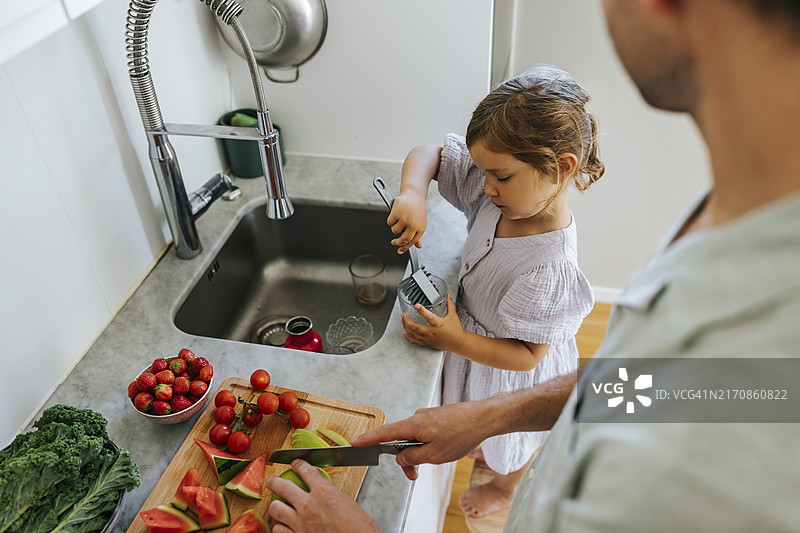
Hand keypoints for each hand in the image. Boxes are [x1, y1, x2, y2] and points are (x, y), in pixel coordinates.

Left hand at [266, 460, 379, 532]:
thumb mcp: (346, 501)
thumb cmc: (357, 527)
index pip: (304, 469)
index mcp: (323, 491)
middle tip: (272, 480)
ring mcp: (300, 522)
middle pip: (282, 486)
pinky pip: (279, 529)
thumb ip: (329, 493)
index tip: (295, 464)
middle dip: (274, 481)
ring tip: (276, 505)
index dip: (297, 464)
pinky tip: (283, 525)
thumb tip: (321, 491)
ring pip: (275, 509)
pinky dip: (280, 526)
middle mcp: (308, 505)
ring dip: (276, 506)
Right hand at [351, 402, 491, 480]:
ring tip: (435, 460)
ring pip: (414, 438)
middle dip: (405, 459)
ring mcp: (427, 416)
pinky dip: (426, 444)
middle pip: (400, 440)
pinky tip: (441, 449)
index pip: (384, 433)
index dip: (368, 439)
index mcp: (413, 425)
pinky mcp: (437, 418)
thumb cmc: (462, 433)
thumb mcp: (434, 455)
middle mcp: (417, 418)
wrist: (483, 418)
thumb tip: (401, 458)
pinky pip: (424, 433)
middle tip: (414, 475)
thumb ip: (413, 458)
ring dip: (419, 453)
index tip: (354, 442)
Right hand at [386, 193, 426, 253]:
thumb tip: (418, 246)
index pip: (412, 242)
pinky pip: (389, 222)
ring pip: (394, 230)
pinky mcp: (397, 213)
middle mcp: (413, 224)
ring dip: (395, 226)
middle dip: (397, 243)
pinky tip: (396, 213)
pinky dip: (391, 219)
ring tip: (399, 218)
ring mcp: (405, 219)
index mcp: (421, 227)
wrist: (414, 194)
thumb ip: (418, 236)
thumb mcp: (420, 223)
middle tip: (394, 242)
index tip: (400, 250)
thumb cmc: (417, 209)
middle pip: (403, 240)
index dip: (405, 248)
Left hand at [401, 296, 461, 350]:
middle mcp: (432, 331)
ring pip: (414, 334)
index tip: (416, 305)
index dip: (422, 310)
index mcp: (438, 324)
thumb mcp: (453, 315)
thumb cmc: (455, 329)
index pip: (429, 316)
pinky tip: (404, 334)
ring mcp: (429, 338)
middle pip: (416, 327)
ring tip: (403, 321)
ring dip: (406, 327)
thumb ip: (449, 304)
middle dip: (407, 321)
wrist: (458, 342)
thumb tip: (447, 295)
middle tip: (403, 315)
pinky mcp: (428, 343)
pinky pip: (416, 341)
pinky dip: (409, 338)